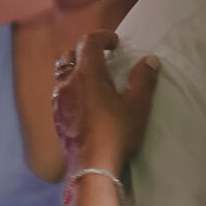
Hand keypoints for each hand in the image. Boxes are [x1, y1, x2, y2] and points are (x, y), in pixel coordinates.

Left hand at [51, 33, 158, 175]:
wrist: (91, 169)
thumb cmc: (116, 134)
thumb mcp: (138, 106)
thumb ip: (144, 79)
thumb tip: (149, 60)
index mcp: (87, 74)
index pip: (88, 42)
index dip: (102, 37)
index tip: (115, 43)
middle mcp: (68, 84)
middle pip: (69, 56)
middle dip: (84, 53)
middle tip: (102, 61)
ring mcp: (59, 102)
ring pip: (62, 77)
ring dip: (76, 73)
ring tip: (93, 83)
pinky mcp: (56, 119)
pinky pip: (61, 96)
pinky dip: (71, 92)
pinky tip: (84, 105)